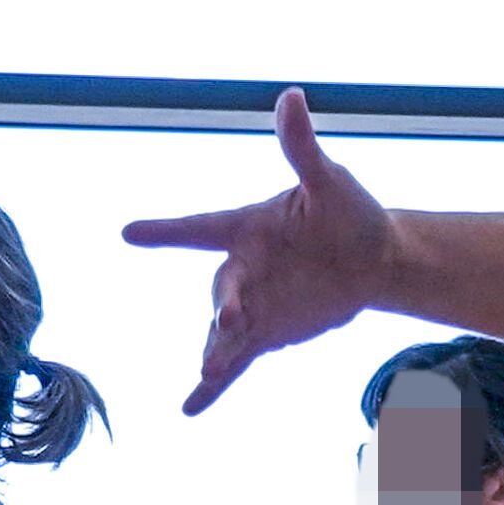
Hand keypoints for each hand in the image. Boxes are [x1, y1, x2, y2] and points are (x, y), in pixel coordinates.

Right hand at [120, 87, 400, 411]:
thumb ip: (301, 147)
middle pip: (220, 289)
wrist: (374, 260)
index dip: (165, 231)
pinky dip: (213, 386)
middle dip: (222, 306)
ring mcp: (250, 305)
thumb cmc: (349, 213)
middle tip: (230, 320)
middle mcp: (241, 268)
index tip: (129, 232)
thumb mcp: (329, 181)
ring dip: (214, 349)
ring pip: (220, 331)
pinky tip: (189, 409)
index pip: (199, 228)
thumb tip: (290, 95)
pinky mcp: (265, 334)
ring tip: (208, 369)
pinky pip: (234, 362)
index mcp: (247, 228)